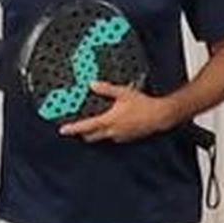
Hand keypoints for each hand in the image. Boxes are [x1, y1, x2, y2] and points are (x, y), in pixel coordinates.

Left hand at [57, 81, 177, 142]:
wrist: (160, 116)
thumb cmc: (144, 106)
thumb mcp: (123, 92)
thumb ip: (107, 89)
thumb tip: (93, 85)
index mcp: (108, 121)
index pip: (85, 127)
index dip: (73, 128)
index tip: (63, 130)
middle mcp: (112, 132)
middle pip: (91, 136)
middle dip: (82, 132)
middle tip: (77, 127)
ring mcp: (119, 136)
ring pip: (102, 137)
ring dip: (96, 132)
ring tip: (96, 123)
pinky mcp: (127, 138)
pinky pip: (113, 137)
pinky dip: (109, 131)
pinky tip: (114, 123)